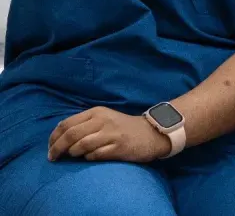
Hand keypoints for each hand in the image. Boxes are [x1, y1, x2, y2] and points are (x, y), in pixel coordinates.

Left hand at [47, 106, 169, 162]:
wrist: (150, 133)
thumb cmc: (121, 128)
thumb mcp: (103, 119)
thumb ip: (83, 125)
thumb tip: (58, 139)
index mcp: (96, 112)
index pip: (66, 124)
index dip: (53, 138)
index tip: (49, 148)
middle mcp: (103, 121)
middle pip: (71, 135)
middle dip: (57, 148)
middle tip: (53, 158)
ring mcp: (112, 134)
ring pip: (81, 145)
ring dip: (73, 153)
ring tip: (73, 157)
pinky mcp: (119, 147)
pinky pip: (95, 155)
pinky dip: (88, 158)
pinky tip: (91, 157)